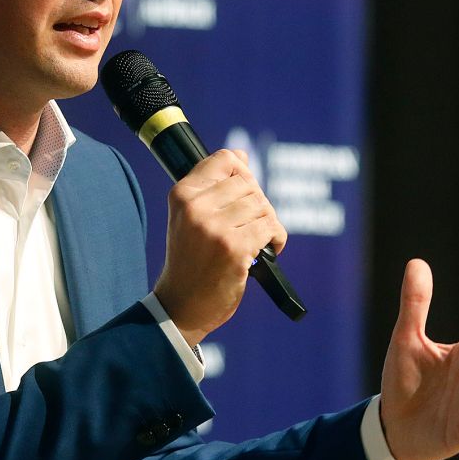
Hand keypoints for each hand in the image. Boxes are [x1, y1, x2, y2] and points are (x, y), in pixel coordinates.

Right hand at [152, 149, 286, 346]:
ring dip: (268, 222)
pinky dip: (276, 239)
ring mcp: (215, 228)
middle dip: (258, 202)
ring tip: (257, 239)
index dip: (242, 171)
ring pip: (262, 205)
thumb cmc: (190, 260)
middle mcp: (196, 207)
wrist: (182, 304)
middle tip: (251, 224)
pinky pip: (270, 228)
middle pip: (249, 183)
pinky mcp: (234, 249)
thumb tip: (241, 155)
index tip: (243, 191)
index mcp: (182, 194)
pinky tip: (267, 250)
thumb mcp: (190, 217)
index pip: (225, 159)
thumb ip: (213, 186)